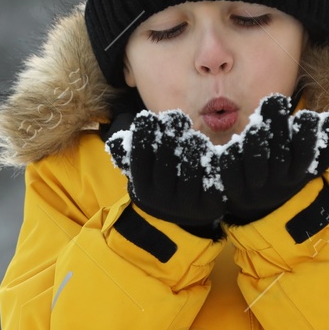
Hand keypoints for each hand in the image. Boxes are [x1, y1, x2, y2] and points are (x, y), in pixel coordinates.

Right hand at [104, 108, 226, 236]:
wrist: (188, 213)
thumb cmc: (162, 180)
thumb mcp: (145, 170)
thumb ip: (129, 154)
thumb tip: (115, 142)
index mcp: (144, 189)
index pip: (140, 161)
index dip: (142, 137)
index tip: (147, 116)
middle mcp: (164, 200)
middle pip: (165, 165)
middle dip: (169, 137)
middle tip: (174, 117)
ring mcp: (188, 204)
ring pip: (189, 173)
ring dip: (191, 147)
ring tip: (193, 136)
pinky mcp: (211, 205)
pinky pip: (213, 182)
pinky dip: (212, 162)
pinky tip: (208, 150)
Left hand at [218, 93, 328, 225]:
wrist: (260, 206)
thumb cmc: (289, 168)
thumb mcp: (311, 158)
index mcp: (299, 171)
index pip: (307, 155)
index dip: (307, 136)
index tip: (305, 114)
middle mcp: (279, 180)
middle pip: (280, 156)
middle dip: (279, 127)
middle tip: (276, 99)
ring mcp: (255, 186)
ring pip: (255, 165)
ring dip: (256, 142)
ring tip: (257, 122)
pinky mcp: (232, 190)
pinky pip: (229, 175)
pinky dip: (230, 159)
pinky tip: (233, 142)